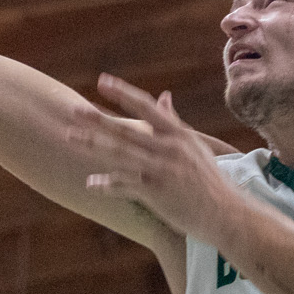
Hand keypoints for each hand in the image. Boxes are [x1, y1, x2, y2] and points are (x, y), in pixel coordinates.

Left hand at [71, 75, 240, 243]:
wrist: (224, 212)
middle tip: (74, 110)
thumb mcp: (194, 145)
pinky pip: (124, 185)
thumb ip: (174, 122)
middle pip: (126, 130)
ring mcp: (160, 170)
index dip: (123, 93)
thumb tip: (164, 96)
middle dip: (98, 120)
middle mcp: (168, 148)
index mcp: (177, 134)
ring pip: (119, 154)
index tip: (102, 81)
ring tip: (70, 137)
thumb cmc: (208, 179)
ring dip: (92, 145)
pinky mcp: (155, 192)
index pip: (146, 107)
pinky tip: (90, 183)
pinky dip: (106, 184)